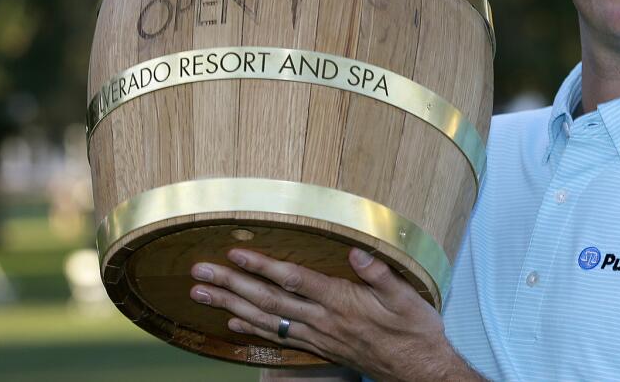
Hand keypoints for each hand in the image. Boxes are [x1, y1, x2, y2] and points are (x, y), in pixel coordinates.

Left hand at [189, 247, 481, 381]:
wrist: (418, 369)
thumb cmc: (415, 331)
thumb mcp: (407, 297)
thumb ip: (379, 274)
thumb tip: (356, 250)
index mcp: (341, 302)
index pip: (294, 280)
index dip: (263, 266)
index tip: (236, 253)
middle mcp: (322, 320)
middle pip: (268, 300)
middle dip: (232, 284)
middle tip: (201, 272)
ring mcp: (317, 336)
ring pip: (266, 319)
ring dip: (231, 305)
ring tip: (203, 293)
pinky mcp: (318, 346)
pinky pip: (277, 337)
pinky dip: (252, 329)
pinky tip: (233, 322)